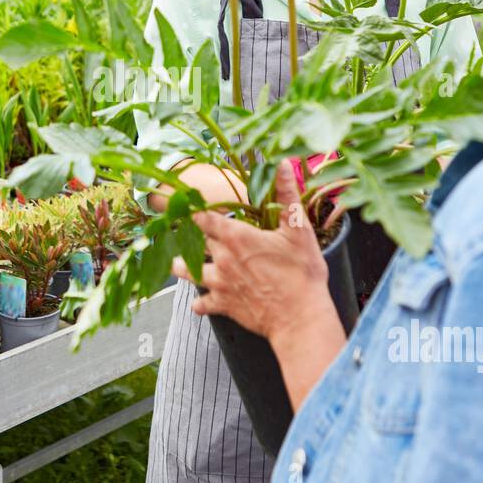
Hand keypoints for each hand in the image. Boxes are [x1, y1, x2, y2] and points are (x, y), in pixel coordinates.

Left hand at [171, 158, 332, 345]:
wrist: (300, 318)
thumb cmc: (302, 274)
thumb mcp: (298, 230)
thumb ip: (286, 195)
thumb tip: (281, 164)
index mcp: (236, 236)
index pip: (203, 216)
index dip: (195, 209)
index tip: (189, 204)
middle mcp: (221, 258)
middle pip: (194, 240)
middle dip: (189, 233)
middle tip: (185, 228)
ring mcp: (219, 283)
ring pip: (187, 271)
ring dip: (182, 265)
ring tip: (179, 261)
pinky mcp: (222, 305)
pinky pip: (201, 303)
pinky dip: (199, 301)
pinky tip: (201, 300)